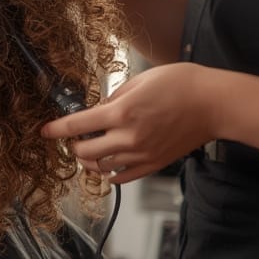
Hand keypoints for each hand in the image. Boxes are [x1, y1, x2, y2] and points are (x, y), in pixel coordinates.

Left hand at [40, 62, 217, 182]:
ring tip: (90, 150)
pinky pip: (122, 178)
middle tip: (73, 138)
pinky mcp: (153, 165)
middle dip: (73, 146)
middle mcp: (128, 137)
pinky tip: (108, 165)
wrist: (213, 104)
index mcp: (121, 112)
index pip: (77, 126)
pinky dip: (109, 174)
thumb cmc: (180, 85)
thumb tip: (97, 109)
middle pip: (84, 152)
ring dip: (89, 160)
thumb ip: (113, 97)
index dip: (56, 129)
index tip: (45, 131)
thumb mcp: (139, 80)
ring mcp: (141, 154)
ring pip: (100, 167)